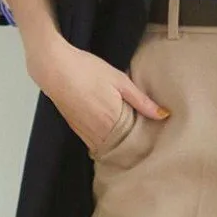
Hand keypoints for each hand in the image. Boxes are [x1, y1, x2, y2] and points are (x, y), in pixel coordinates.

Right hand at [28, 36, 168, 152]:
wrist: (53, 68)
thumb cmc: (86, 69)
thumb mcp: (119, 80)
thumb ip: (141, 100)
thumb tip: (163, 114)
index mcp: (112, 120)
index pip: (135, 141)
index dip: (146, 143)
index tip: (156, 141)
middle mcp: (98, 131)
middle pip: (121, 149)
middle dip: (133, 148)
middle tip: (146, 142)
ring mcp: (85, 132)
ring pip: (107, 149)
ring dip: (118, 147)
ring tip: (131, 140)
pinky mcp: (75, 128)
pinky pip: (94, 143)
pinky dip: (104, 143)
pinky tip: (111, 136)